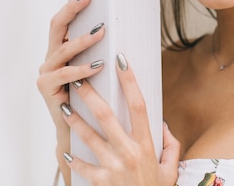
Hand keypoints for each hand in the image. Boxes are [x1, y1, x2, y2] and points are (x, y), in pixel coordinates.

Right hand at [36, 0, 105, 181]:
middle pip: (56, 28)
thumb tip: (124, 31)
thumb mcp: (96, 73)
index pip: (64, 23)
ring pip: (63, 51)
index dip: (73, 6)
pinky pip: (65, 76)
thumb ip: (101, 53)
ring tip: (101, 32)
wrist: (77, 133)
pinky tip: (97, 65)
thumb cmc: (91, 101)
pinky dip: (81, 69)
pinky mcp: (47, 89)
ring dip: (83, 41)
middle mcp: (50, 60)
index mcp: (61, 52)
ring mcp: (46, 74)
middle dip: (72, 11)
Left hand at [60, 54, 179, 185]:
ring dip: (74, 119)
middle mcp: (129, 152)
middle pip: (107, 117)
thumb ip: (171, 145)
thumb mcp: (170, 169)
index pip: (140, 106)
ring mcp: (113, 167)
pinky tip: (63, 149)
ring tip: (63, 105)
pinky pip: (82, 167)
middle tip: (80, 79)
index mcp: (147, 145)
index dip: (130, 81)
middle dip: (91, 96)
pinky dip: (71, 158)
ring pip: (89, 137)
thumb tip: (163, 124)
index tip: (121, 60)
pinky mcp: (101, 182)